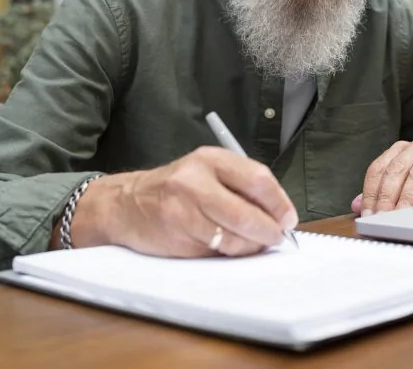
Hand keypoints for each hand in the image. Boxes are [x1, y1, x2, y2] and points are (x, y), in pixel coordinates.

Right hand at [60, 146, 297, 256]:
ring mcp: (182, 210)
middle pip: (247, 213)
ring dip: (250, 247)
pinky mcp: (175, 236)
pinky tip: (225, 247)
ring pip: (232, 238)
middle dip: (268, 231)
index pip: (258, 179)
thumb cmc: (176, 189)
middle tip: (276, 238)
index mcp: (210, 159)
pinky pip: (214, 252)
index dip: (279, 203)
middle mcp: (195, 181)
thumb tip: (280, 215)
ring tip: (252, 244)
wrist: (125, 204)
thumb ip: (241, 186)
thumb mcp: (207, 172)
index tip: (288, 219)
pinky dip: (227, 254)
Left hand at [353, 138, 412, 215]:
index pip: (379, 169)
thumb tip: (357, 205)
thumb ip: (383, 192)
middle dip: (387, 196)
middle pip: (396, 170)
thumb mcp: (407, 183)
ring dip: (406, 197)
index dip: (371, 192)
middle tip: (382, 216)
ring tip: (400, 214)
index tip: (368, 213)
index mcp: (400, 150)